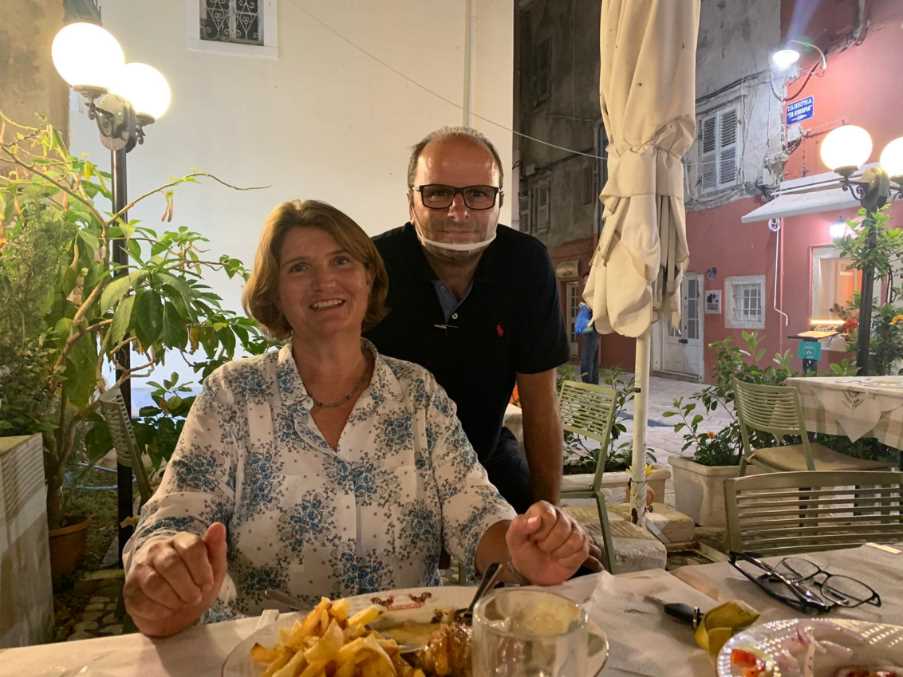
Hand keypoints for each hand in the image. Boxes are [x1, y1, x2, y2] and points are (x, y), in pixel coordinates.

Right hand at [124, 522, 227, 636]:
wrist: (175, 607)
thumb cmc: (195, 581)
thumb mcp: (213, 567)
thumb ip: (216, 548)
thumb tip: (218, 526)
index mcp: (180, 541)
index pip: (191, 547)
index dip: (202, 570)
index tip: (207, 584)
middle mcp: (157, 550)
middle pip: (171, 565)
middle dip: (187, 587)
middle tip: (195, 598)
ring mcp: (140, 569)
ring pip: (154, 584)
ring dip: (173, 600)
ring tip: (181, 603)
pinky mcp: (130, 590)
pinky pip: (141, 601)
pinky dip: (159, 611)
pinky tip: (167, 610)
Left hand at [505, 502, 588, 585]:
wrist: (533, 572)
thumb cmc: (524, 551)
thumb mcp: (514, 540)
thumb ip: (519, 526)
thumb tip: (534, 519)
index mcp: (544, 509)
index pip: (549, 515)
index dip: (540, 531)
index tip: (533, 538)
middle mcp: (561, 516)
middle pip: (563, 528)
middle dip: (548, 544)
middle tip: (542, 547)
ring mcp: (574, 530)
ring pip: (575, 539)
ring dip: (559, 552)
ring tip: (551, 553)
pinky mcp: (583, 545)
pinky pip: (582, 552)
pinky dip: (568, 560)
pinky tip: (560, 559)